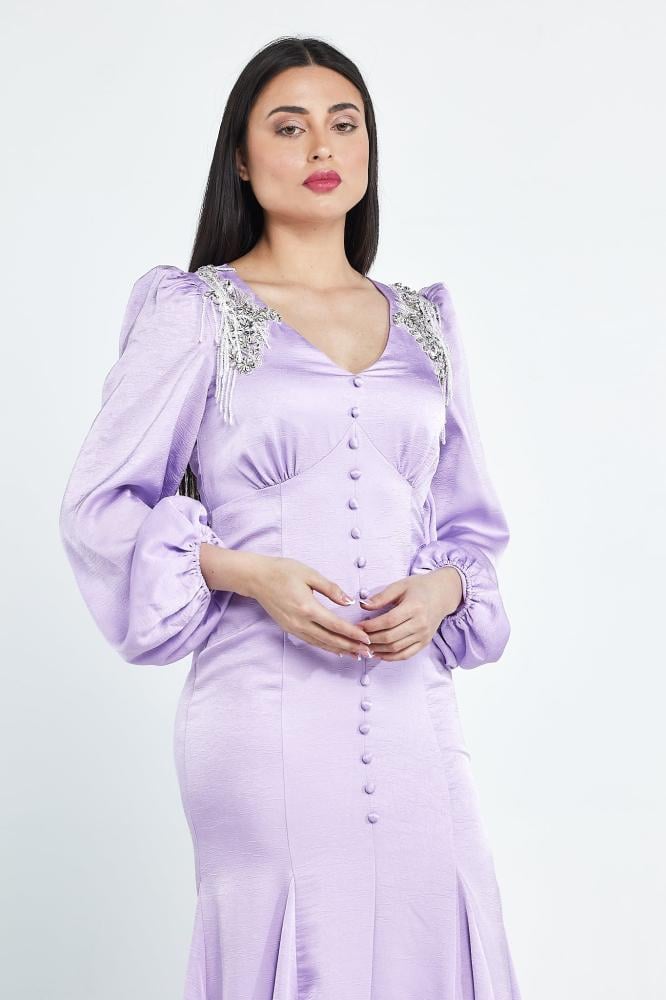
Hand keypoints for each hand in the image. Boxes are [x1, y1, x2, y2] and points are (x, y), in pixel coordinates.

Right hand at [236, 553, 373, 657]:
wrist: (256, 578)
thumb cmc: (282, 571)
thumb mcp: (309, 574)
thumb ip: (331, 589)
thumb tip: (349, 601)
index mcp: (307, 607)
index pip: (336, 625)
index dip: (353, 634)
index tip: (367, 639)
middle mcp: (300, 622)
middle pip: (330, 639)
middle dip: (350, 647)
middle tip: (367, 652)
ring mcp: (293, 627)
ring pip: (321, 643)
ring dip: (340, 650)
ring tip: (356, 655)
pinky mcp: (289, 628)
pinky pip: (311, 641)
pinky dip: (326, 646)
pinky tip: (336, 649)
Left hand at [358, 567, 463, 660]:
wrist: (443, 594)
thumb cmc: (420, 587)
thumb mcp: (400, 586)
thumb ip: (382, 597)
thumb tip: (364, 605)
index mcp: (414, 607)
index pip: (389, 621)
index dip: (371, 626)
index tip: (358, 625)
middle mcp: (421, 624)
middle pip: (391, 637)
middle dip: (371, 639)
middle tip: (358, 637)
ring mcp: (423, 635)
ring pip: (396, 648)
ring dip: (378, 649)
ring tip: (365, 645)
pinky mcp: (424, 643)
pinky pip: (405, 655)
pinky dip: (390, 657)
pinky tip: (379, 653)